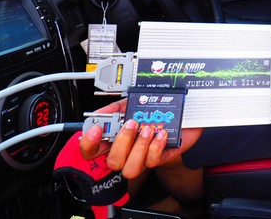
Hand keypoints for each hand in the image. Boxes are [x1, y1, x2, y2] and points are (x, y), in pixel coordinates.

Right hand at [79, 98, 202, 179]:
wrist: (181, 115)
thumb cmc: (152, 111)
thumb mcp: (131, 103)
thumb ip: (114, 108)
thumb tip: (99, 113)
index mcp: (115, 139)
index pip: (92, 151)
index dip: (89, 144)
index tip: (96, 129)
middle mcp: (127, 152)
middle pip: (112, 162)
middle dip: (122, 142)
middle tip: (132, 123)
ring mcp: (142, 158)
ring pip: (131, 169)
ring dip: (139, 147)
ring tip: (148, 129)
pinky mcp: (160, 158)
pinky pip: (153, 161)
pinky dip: (156, 146)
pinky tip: (161, 133)